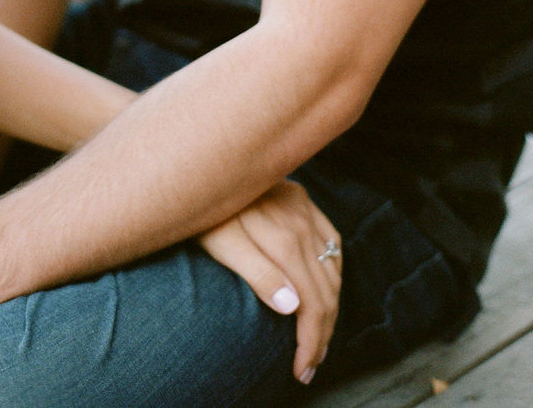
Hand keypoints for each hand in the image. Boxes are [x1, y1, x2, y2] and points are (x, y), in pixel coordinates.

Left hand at [198, 180, 341, 385]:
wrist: (199, 163)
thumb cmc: (204, 211)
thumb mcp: (221, 245)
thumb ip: (258, 274)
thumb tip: (293, 306)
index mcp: (285, 239)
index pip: (311, 302)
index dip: (310, 341)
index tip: (301, 369)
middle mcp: (301, 223)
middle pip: (326, 290)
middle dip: (321, 333)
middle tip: (310, 365)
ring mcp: (304, 208)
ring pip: (333, 268)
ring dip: (330, 306)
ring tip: (318, 337)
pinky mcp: (301, 198)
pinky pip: (331, 240)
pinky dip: (334, 271)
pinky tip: (326, 287)